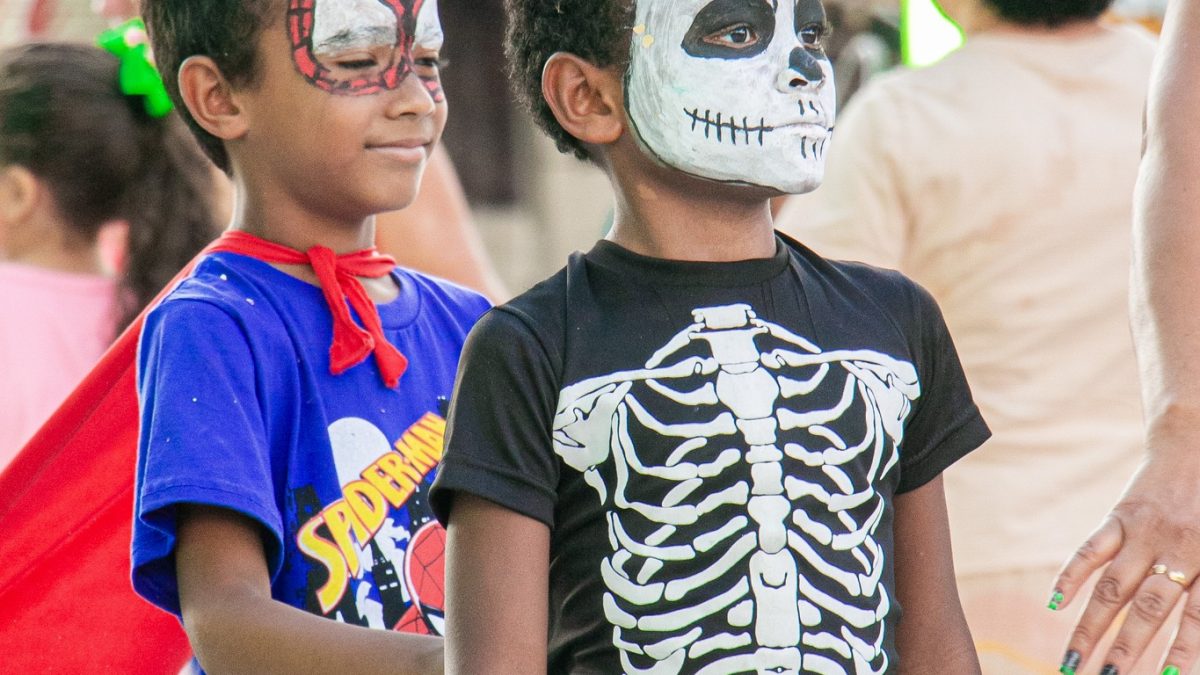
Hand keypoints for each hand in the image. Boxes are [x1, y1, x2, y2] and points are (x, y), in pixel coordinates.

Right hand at [1053, 443, 1199, 673]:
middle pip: (1147, 608)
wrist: (1197, 441)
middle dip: (1125, 648)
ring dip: (1091, 627)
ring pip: (1112, 587)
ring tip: (1072, 660)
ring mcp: (1142, 533)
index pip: (1196, 616)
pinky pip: (1091, 550)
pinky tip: (1055, 602)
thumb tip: (1198, 621)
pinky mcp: (1118, 517)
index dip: (1182, 650)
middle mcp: (1176, 548)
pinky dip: (1071, 575)